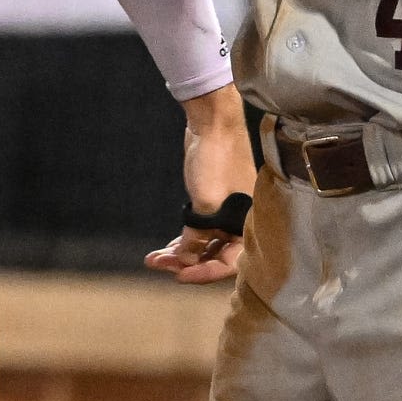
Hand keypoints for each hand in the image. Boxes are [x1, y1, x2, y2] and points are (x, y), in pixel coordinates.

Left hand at [147, 83, 256, 283]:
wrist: (212, 124)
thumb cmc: (216, 162)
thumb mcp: (205, 204)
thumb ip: (197, 236)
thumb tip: (186, 260)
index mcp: (247, 226)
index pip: (229, 264)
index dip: (203, 273)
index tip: (178, 276)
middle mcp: (239, 224)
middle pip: (214, 256)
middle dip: (186, 264)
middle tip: (158, 265)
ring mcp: (225, 214)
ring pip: (204, 244)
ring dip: (181, 253)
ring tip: (154, 259)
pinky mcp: (211, 203)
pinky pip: (199, 231)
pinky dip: (184, 240)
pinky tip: (166, 248)